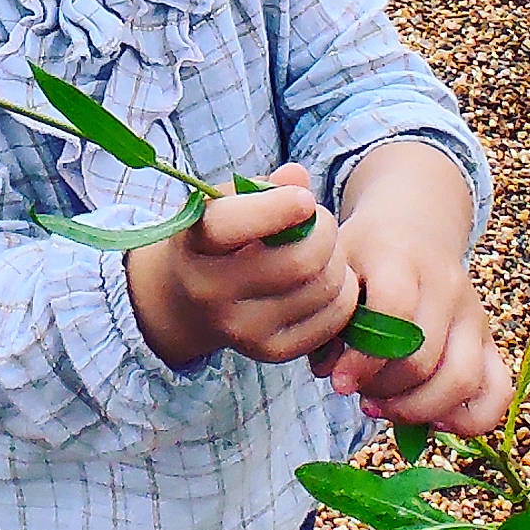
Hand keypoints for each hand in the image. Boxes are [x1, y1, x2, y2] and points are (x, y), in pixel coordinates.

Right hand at [126, 164, 358, 368]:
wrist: (186, 299)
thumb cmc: (216, 238)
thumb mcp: (224, 203)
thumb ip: (261, 186)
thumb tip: (297, 177)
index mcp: (194, 243)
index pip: (231, 225)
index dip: (278, 208)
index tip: (303, 198)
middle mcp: (211, 291)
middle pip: (296, 263)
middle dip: (325, 232)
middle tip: (322, 221)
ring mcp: (241, 329)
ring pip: (321, 291)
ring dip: (338, 261)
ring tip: (325, 249)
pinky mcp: (271, 352)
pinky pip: (331, 321)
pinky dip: (343, 294)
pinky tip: (328, 278)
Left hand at [310, 141, 511, 436]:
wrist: (414, 227)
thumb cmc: (365, 257)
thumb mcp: (337, 270)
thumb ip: (327, 320)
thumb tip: (334, 375)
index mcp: (400, 258)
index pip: (393, 312)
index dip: (363, 359)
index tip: (338, 380)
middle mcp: (445, 285)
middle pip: (423, 358)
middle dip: (383, 390)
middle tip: (359, 393)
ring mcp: (474, 313)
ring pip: (462, 380)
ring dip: (418, 409)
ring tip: (385, 406)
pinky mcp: (490, 338)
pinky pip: (497, 391)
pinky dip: (468, 419)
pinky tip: (433, 420)